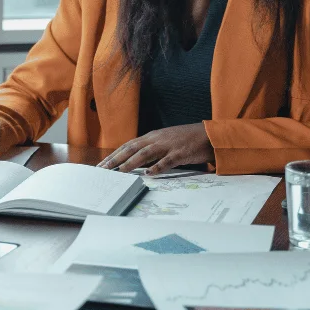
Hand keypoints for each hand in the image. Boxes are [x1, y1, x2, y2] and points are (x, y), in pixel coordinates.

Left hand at [96, 123, 213, 174]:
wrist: (208, 135)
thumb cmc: (185, 141)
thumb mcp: (164, 143)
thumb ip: (150, 151)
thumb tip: (133, 163)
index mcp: (152, 137)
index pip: (128, 146)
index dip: (114, 155)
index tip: (101, 165)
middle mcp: (157, 139)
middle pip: (132, 148)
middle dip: (116, 159)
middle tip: (103, 170)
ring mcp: (168, 145)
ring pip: (146, 153)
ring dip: (132, 162)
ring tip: (120, 171)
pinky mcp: (181, 153)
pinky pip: (167, 161)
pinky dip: (158, 167)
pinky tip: (149, 173)